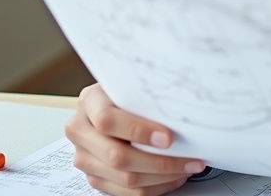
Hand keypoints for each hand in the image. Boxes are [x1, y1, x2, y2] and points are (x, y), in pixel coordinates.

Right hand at [65, 83, 206, 195]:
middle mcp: (81, 131)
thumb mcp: (133, 85)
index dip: (138, 131)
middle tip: (189, 159)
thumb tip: (181, 112)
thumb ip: (147, 98)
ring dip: (163, 177)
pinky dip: (155, 187)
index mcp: (89, 102)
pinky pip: (127, 192)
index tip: (168, 137)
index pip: (107, 120)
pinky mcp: (95, 177)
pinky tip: (173, 177)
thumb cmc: (127, 94)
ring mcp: (85, 157)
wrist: (110, 105)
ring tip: (186, 168)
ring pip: (125, 178)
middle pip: (117, 156)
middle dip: (160, 162)